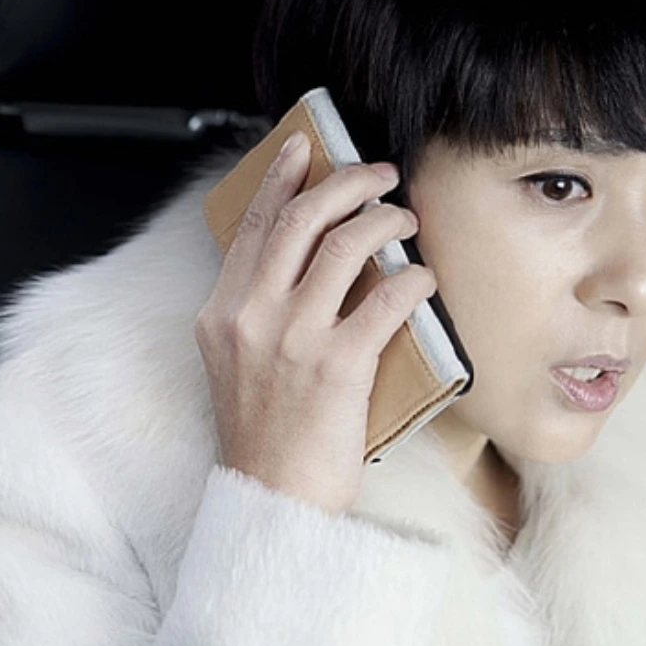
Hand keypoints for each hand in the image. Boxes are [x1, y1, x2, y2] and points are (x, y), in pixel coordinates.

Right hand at [194, 131, 436, 514]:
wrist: (271, 497)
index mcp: (222, 312)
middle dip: (347, 182)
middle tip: (377, 174)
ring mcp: (293, 339)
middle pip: (301, 219)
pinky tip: (422, 277)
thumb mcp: (235, 363)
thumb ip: (255, 310)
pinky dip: (412, 277)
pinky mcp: (338, 366)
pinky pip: (386, 298)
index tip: (304, 148)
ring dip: (385, 220)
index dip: (282, 177)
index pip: (253, 225)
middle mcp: (251, 316)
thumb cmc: (263, 435)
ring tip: (405, 219)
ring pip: (346, 245)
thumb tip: (302, 262)